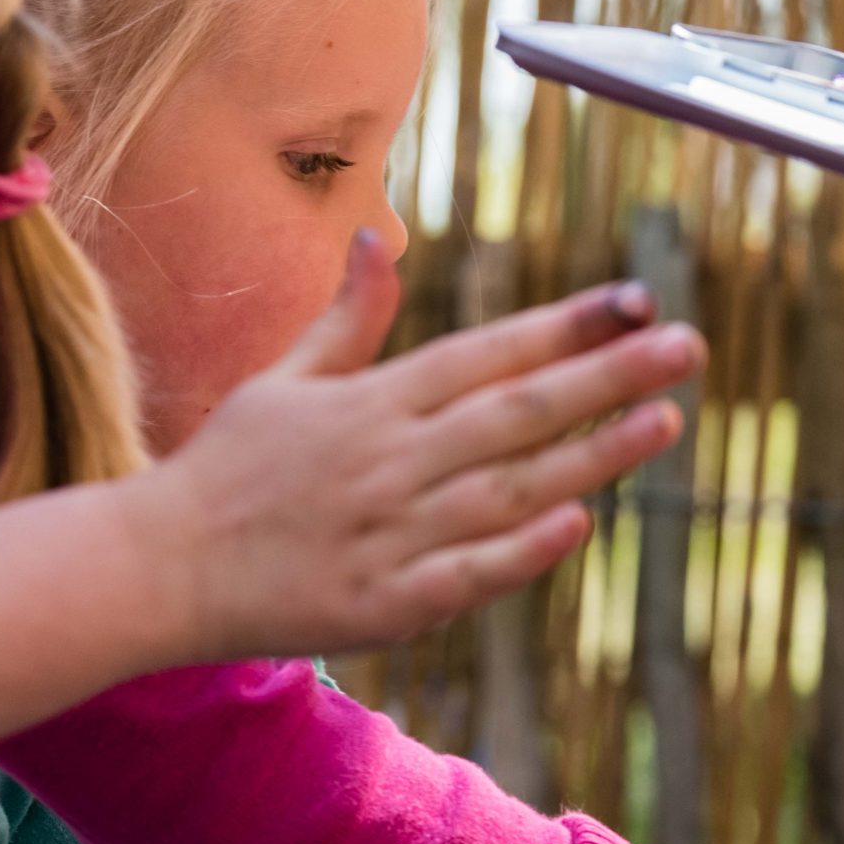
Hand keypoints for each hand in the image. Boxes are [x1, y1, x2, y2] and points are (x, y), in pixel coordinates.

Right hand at [127, 232, 705, 660]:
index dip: (565, 328)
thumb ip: (349, 318)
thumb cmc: (230, 471)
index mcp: (371, 404)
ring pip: (509, 488)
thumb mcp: (285, 381)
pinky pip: (464, 572)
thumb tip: (375, 239)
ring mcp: (388, 533)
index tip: (634, 301)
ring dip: (590, 456)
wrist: (156, 568)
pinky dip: (520, 550)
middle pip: (517, 412)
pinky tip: (579, 524)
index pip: (487, 354)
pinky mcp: (382, 603)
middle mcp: (389, 460)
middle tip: (687, 346)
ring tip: (665, 420)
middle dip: (608, 376)